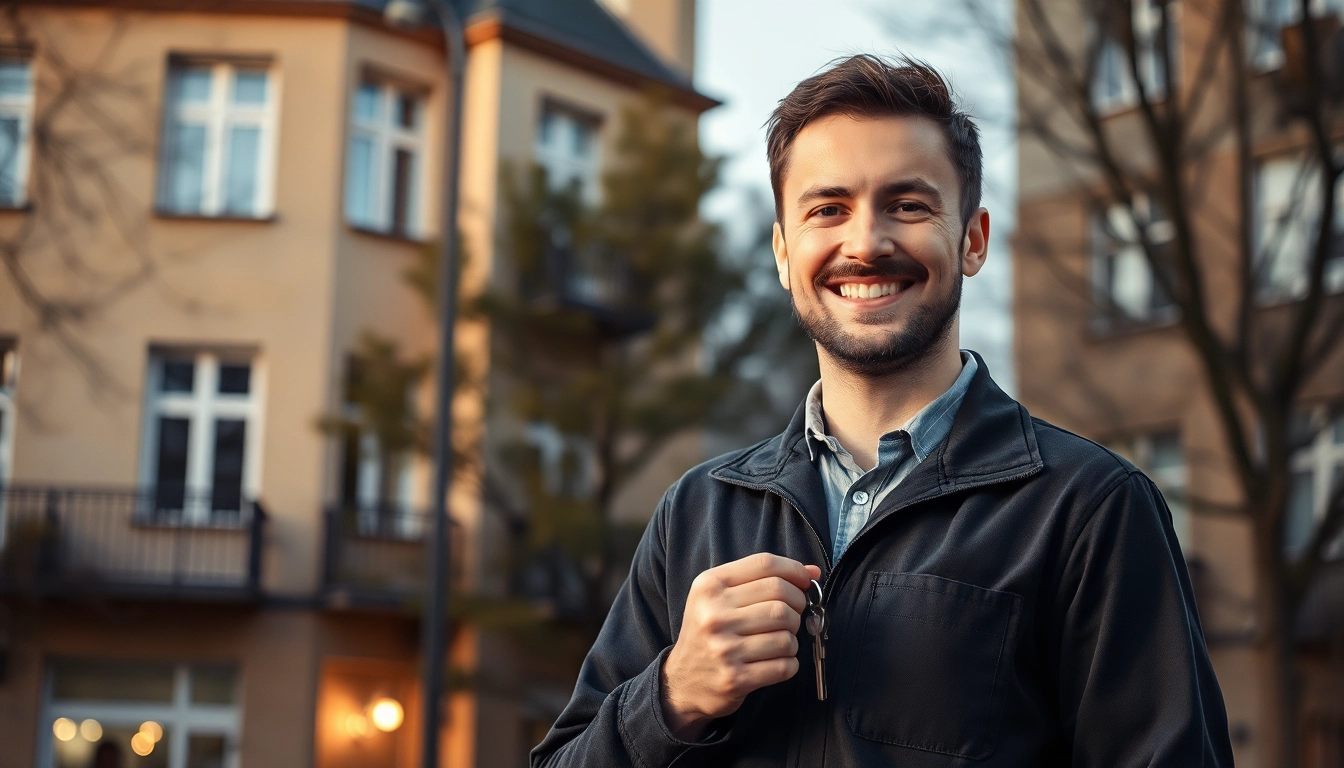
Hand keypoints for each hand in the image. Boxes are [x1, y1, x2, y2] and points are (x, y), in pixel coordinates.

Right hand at [660, 553, 821, 740]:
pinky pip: (784, 665)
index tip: (804, 580)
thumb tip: (812, 571)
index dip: (794, 570)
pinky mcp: (736, 678)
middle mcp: (714, 614)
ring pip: (787, 634)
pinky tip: (776, 661)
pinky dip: (789, 663)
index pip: (764, 564)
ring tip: (779, 641)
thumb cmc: (708, 632)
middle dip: (797, 606)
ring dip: (792, 638)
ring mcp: (724, 648)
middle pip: (781, 597)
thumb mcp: (719, 597)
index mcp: (709, 586)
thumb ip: (761, 579)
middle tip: (792, 615)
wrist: (682, 681)